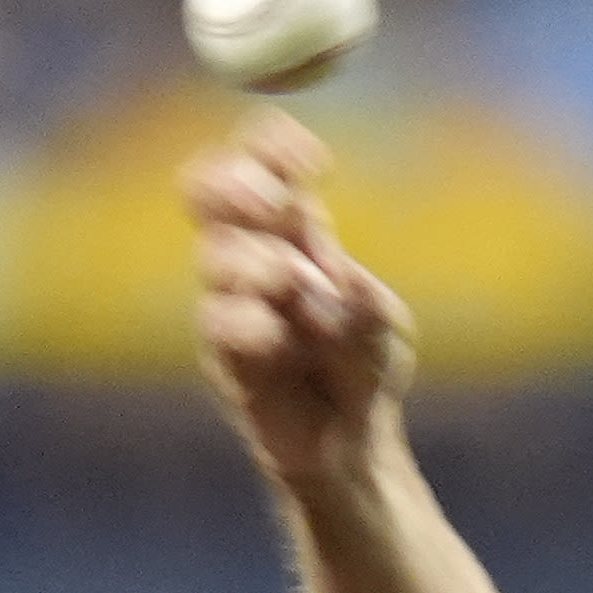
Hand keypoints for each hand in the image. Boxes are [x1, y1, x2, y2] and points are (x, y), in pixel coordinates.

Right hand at [185, 109, 414, 488]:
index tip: (313, 161)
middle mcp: (252, 255)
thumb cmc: (365, 368)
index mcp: (294, 227)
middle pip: (208, 190)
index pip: (262, 161)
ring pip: (215, 257)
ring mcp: (231, 303)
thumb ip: (362, 305)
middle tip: (275, 202)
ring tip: (290, 283)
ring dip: (255, 261)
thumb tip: (327, 281)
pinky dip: (251, 324)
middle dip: (236, 183)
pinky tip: (278, 340)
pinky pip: (220, 325)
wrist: (350, 446)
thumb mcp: (384, 330)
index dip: (272, 147)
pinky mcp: (225, 356)